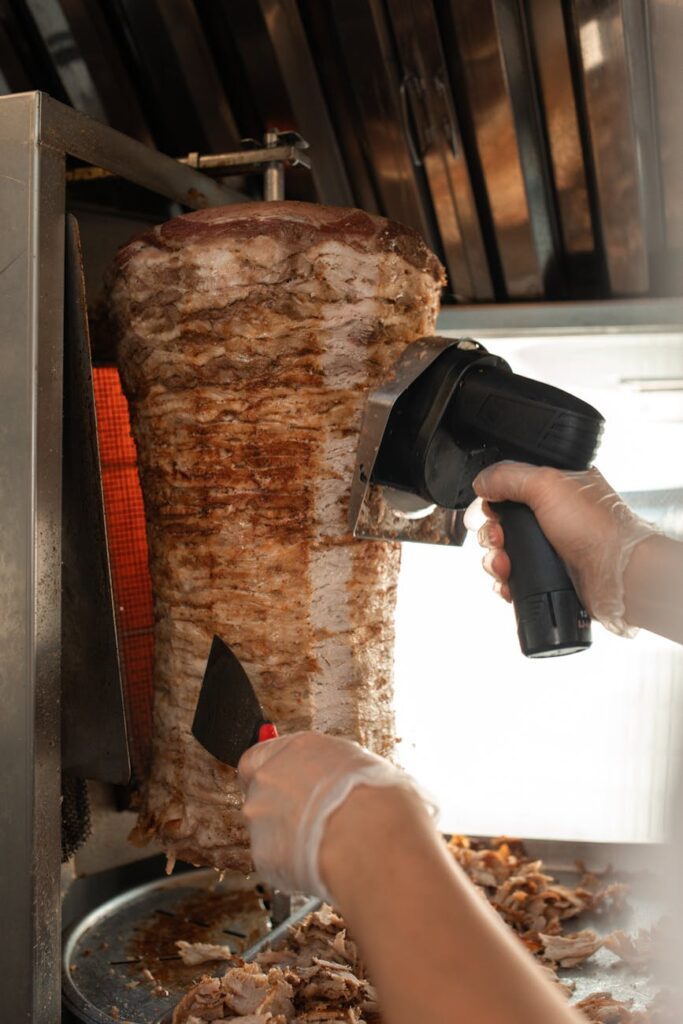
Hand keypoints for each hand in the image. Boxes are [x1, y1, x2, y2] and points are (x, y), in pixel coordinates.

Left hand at [238, 731, 432, 898]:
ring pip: (264, 827)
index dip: (274, 772)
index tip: (287, 784)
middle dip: (279, 807)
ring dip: (284, 837)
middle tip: (308, 821)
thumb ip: (342, 773)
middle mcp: (272, 775)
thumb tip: (351, 782)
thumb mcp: (370, 768)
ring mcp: (261, 814)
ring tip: (321, 847)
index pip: (263, 755)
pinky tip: (319, 864)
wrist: (371, 843)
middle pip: (258, 790)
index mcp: (301, 747)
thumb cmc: (380, 803)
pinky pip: (273, 859)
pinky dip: (289, 865)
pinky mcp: (262, 853)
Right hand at [468, 462, 656, 636]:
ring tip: (505, 565)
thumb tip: (481, 481)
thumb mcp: (547, 485)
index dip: (493, 501)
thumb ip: (508, 476)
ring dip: (495, 560)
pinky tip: (509, 581)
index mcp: (555, 489)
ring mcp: (548, 548)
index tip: (491, 510)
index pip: (509, 490)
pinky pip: (512, 578)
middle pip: (500, 523)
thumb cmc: (596, 527)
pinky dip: (505, 581)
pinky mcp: (546, 575)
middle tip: (500, 538)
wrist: (616, 574)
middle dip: (492, 534)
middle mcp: (551, 518)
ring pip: (503, 552)